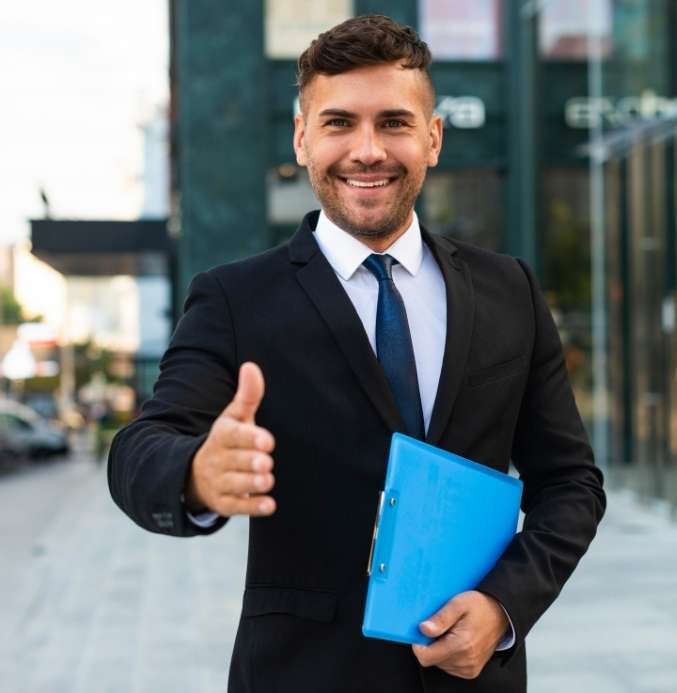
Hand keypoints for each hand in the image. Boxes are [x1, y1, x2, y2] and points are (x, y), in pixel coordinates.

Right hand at [185, 361, 275, 516]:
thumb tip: (251, 366)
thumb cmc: (228, 440)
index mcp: (222, 435)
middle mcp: (218, 459)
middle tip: (266, 462)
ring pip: (236, 484)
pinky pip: (237, 507)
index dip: (249, 438)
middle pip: (235, 461)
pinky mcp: (224, 503)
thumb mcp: (235, 417)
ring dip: (252, 483)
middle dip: (250, 462)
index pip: (233, 436)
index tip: (267, 440)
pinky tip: (270, 505)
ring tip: (267, 479)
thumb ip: (247, 395)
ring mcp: (219, 482)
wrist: (196, 473)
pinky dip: (252, 507)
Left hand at [412, 591, 508, 679]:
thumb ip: (440, 618)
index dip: (418, 644)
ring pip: (440, 664)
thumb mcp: (458, 603)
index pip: (425, 657)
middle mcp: (466, 660)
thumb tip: (423, 629)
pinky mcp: (471, 671)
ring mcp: (469, 668)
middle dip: (431, 644)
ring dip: (440, 649)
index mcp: (461, 644)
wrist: (500, 613)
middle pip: (432, 660)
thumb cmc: (479, 606)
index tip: (423, 630)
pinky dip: (448, 655)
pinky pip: (450, 666)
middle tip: (441, 626)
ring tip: (451, 632)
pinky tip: (456, 641)